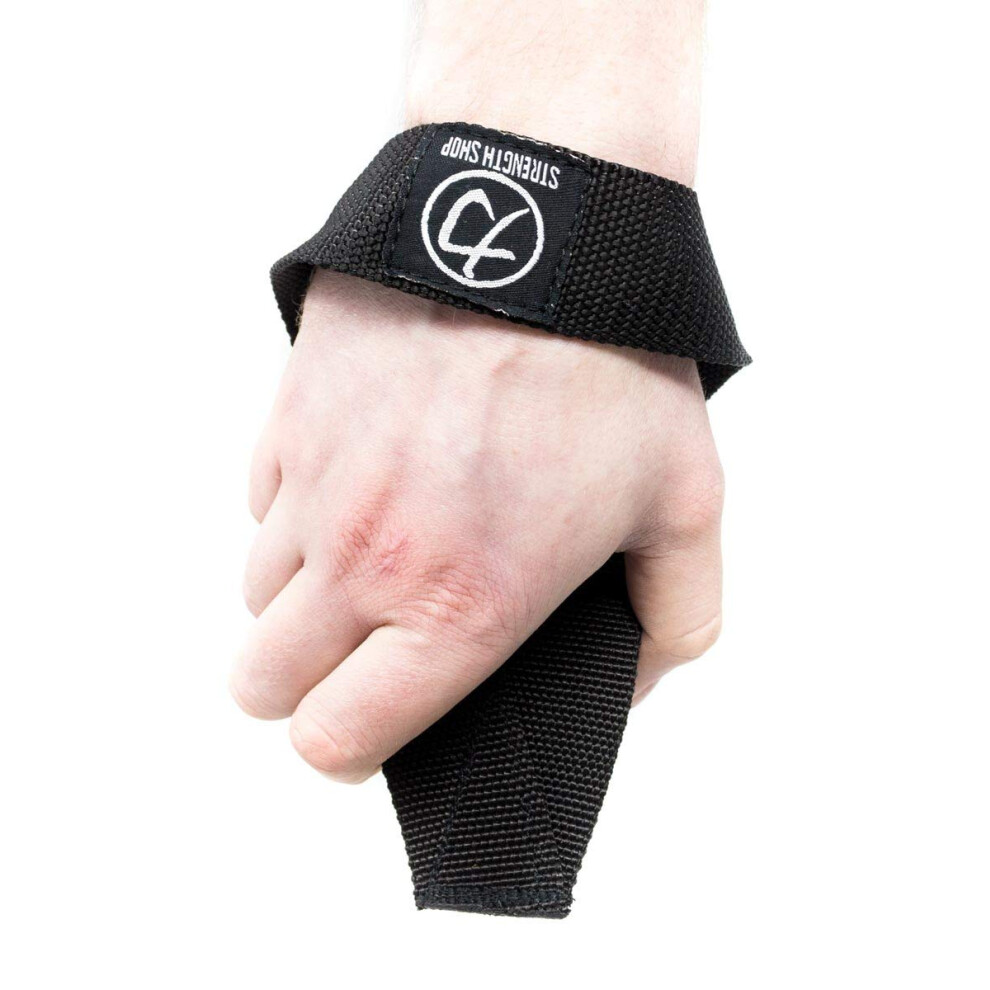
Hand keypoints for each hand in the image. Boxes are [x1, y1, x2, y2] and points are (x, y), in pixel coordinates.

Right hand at [231, 270, 724, 781]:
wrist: (529, 222)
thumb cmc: (612, 364)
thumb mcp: (687, 504)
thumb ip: (673, 621)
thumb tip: (624, 681)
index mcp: (461, 603)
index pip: (337, 737)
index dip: (348, 750)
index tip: (372, 728)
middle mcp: (366, 557)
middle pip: (261, 683)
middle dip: (303, 686)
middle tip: (362, 650)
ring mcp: (314, 483)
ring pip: (257, 593)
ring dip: (304, 595)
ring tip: (378, 550)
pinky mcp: (289, 416)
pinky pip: (262, 501)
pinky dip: (299, 510)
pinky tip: (366, 475)